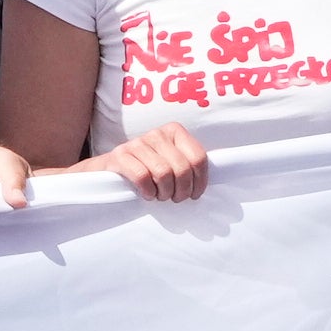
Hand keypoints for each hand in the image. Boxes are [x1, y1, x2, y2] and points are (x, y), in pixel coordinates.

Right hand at [88, 125, 212, 202]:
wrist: (111, 170)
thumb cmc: (149, 170)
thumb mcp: (172, 162)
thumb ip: (190, 165)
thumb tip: (219, 176)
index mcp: (174, 132)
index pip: (198, 157)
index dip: (200, 181)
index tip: (194, 194)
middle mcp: (156, 133)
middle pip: (182, 168)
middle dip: (181, 190)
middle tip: (175, 198)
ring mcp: (137, 142)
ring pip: (163, 173)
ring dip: (164, 192)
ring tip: (161, 196)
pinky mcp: (120, 155)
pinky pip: (142, 176)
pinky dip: (148, 191)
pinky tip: (147, 193)